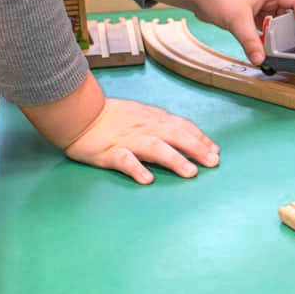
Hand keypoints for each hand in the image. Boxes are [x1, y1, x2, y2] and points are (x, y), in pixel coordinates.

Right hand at [64, 98, 219, 183]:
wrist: (79, 115)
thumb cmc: (111, 117)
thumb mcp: (141, 114)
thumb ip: (163, 124)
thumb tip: (188, 135)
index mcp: (152, 118)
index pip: (181, 126)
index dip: (200, 138)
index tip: (215, 151)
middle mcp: (144, 128)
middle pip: (174, 136)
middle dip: (196, 148)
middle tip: (213, 162)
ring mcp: (127, 140)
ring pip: (154, 147)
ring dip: (174, 159)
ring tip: (190, 172)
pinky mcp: (109, 152)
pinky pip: (124, 160)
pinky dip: (136, 169)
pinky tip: (147, 179)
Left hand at [150, 0, 294, 64]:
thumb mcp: (236, 19)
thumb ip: (250, 41)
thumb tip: (260, 59)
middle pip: (289, 13)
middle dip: (292, 30)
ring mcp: (258, 4)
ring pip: (276, 21)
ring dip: (278, 35)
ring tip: (280, 50)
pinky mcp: (249, 13)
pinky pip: (263, 26)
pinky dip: (265, 37)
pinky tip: (264, 48)